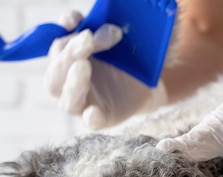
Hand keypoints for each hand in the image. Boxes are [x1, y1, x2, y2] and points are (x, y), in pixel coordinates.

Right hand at [45, 11, 167, 129]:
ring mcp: (82, 99)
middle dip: (71, 50)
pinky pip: (89, 120)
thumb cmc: (137, 55)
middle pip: (58, 65)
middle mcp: (71, 75)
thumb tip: (164, 7)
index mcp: (75, 50)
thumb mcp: (141, 35)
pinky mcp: (98, 118)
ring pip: (64, 95)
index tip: (75, 19)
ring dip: (71, 81)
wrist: (152, 85)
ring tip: (83, 66)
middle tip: (89, 38)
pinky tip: (94, 112)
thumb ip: (145, 21)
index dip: (66, 25)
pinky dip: (90, 116)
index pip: (62, 36)